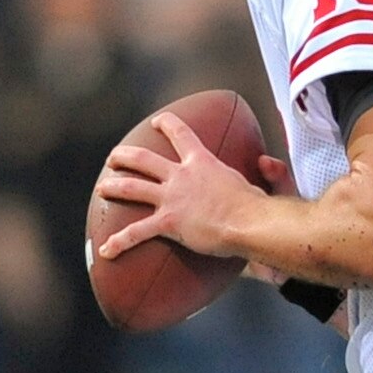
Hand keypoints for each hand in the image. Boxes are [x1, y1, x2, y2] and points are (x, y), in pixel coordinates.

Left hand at [94, 113, 262, 260]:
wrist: (250, 223)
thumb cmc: (261, 207)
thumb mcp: (268, 184)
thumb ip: (269, 171)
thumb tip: (268, 162)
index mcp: (203, 163)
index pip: (181, 135)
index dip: (167, 125)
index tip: (156, 122)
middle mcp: (181, 176)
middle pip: (144, 160)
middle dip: (125, 157)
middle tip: (115, 158)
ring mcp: (171, 198)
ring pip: (132, 187)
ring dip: (114, 187)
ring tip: (103, 188)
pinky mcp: (167, 222)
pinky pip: (136, 232)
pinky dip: (119, 242)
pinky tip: (105, 251)